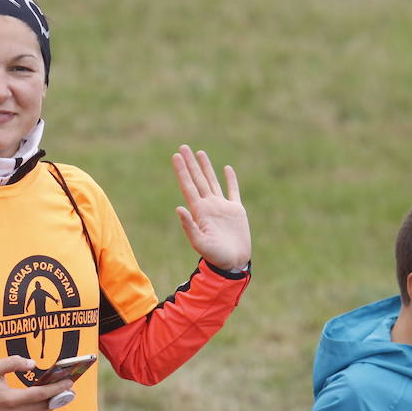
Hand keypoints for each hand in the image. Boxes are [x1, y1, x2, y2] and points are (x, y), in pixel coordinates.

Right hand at [0, 355, 72, 410]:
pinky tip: (41, 403)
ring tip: (59, 395)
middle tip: (70, 389)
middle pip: (42, 406)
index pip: (40, 394)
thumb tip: (33, 364)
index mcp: (10, 400)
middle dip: (57, 397)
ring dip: (47, 405)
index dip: (56, 388)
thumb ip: (14, 362)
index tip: (69, 382)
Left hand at [172, 145, 250, 272]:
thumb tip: (178, 208)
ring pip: (212, 181)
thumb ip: (189, 226)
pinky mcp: (236, 210)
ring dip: (206, 167)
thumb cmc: (215, 256)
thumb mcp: (199, 242)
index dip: (182, 171)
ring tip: (199, 153)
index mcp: (199, 211)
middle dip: (190, 164)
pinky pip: (233, 191)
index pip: (188, 186)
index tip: (175, 156)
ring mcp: (222, 207)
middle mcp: (209, 205)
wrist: (232, 263)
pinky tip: (226, 169)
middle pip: (197, 179)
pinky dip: (230, 180)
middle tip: (183, 147)